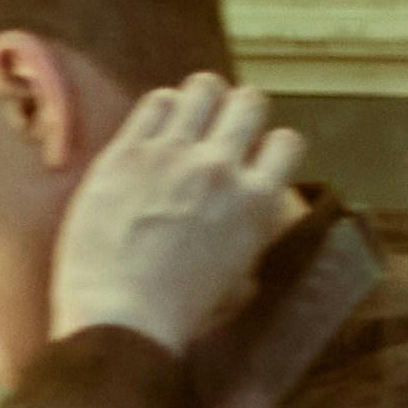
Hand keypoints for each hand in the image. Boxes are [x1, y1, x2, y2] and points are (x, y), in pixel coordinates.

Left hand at [50, 74, 305, 356]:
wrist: (121, 318)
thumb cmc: (179, 313)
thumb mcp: (239, 278)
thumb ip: (250, 236)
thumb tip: (250, 221)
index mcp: (257, 202)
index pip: (287, 142)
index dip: (271, 144)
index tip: (255, 153)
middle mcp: (221, 168)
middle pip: (249, 102)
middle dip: (240, 110)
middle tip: (222, 127)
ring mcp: (172, 154)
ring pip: (203, 88)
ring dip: (202, 99)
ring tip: (189, 117)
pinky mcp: (127, 152)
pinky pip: (155, 102)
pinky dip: (161, 109)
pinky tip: (155, 128)